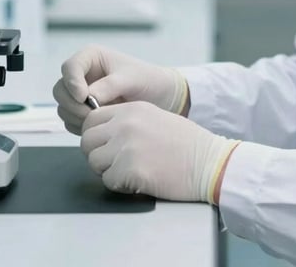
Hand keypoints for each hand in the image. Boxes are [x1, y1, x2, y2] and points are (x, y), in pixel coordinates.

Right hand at [52, 46, 188, 134]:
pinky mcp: (82, 110)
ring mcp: (80, 93)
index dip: (72, 83)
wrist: (160, 96)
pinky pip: (70, 121)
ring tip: (102, 118)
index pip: (69, 67)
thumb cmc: (147, 79)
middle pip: (60, 89)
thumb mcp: (131, 78)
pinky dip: (80, 126)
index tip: (84, 98)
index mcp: (91, 58)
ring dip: (77, 117)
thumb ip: (110, 85)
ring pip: (63, 107)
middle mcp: (82, 74)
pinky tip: (99, 124)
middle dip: (73, 104)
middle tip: (93, 114)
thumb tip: (88, 97)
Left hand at [80, 101, 239, 202]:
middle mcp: (126, 124)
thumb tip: (102, 133)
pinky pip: (108, 181)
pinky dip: (120, 185)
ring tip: (131, 170)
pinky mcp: (131, 169)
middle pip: (87, 141)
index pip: (91, 119)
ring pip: (94, 162)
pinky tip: (140, 179)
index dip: (95, 135)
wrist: (208, 161)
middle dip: (97, 154)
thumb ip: (127, 120)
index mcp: (131, 109)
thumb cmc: (186, 143)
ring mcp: (127, 146)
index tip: (105, 144)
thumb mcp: (155, 117)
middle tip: (116, 162)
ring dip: (108, 171)